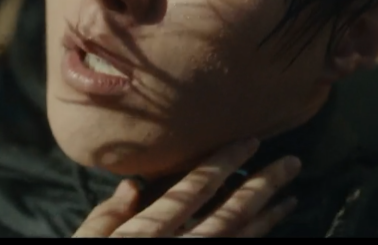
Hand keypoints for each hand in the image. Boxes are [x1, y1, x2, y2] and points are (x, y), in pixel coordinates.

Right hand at [73, 138, 300, 237]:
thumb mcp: (85, 244)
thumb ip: (106, 217)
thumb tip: (133, 186)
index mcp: (148, 232)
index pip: (193, 190)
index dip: (224, 163)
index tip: (250, 141)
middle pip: (229, 212)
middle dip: (262, 185)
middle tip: (292, 163)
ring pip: (240, 239)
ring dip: (268, 216)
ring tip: (292, 196)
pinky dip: (255, 240)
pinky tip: (268, 229)